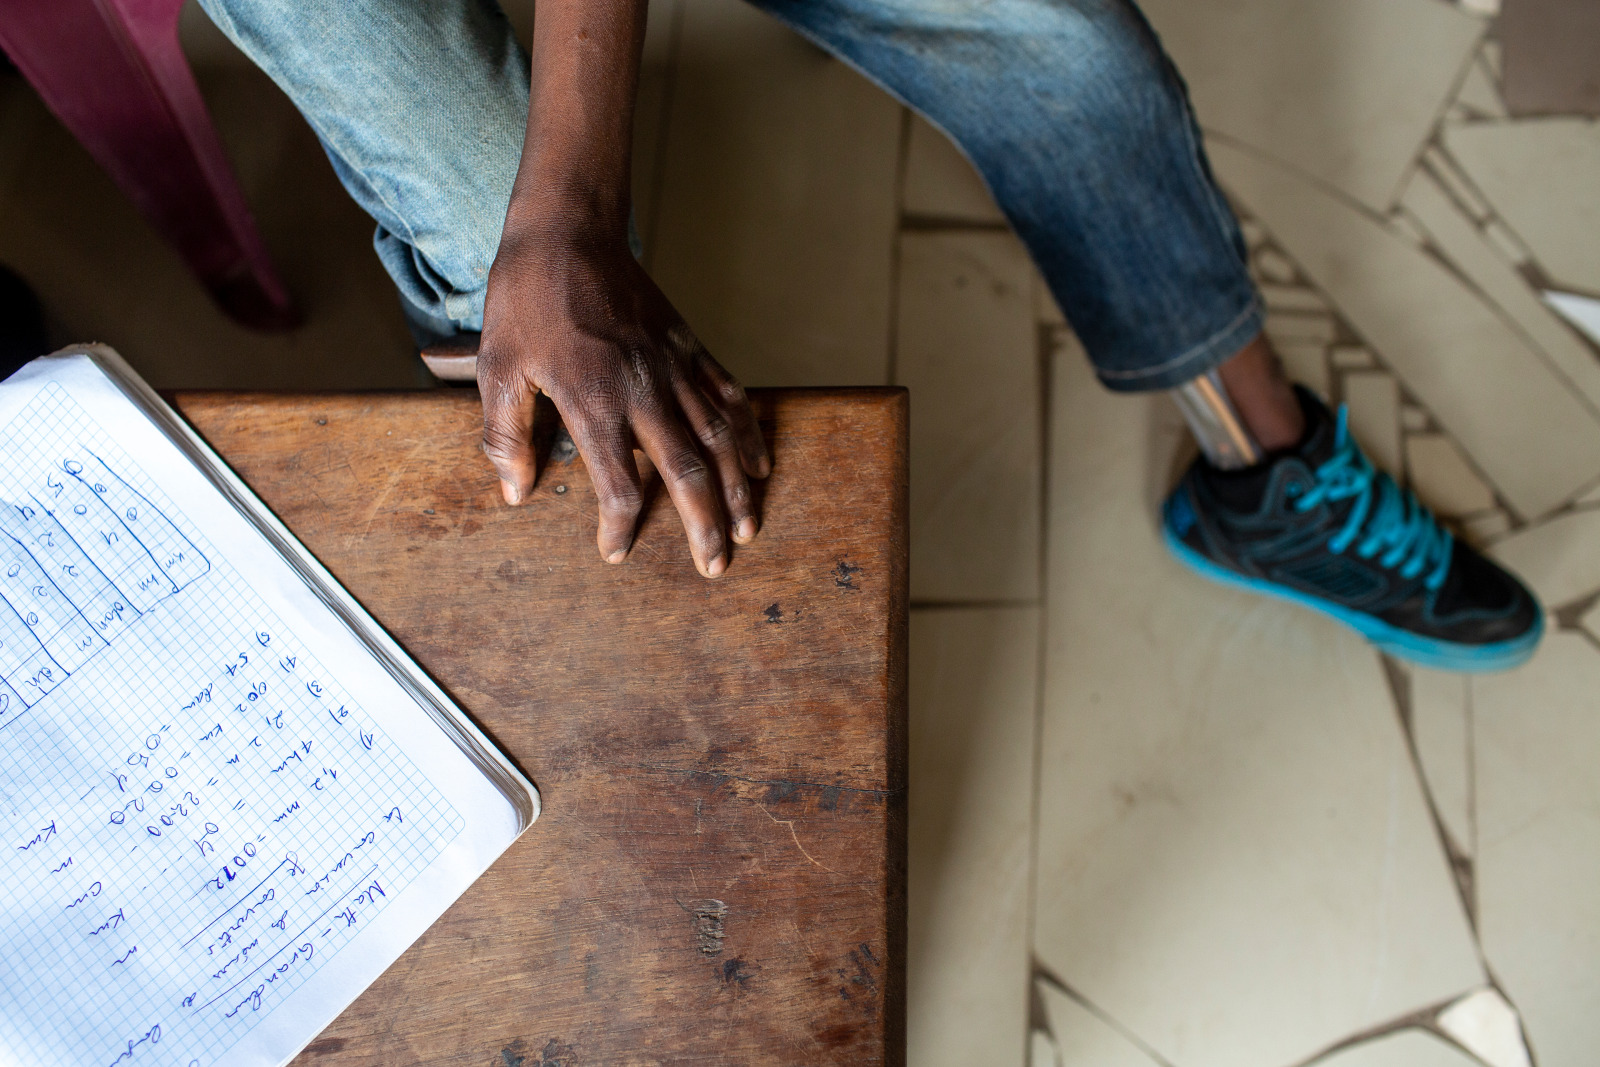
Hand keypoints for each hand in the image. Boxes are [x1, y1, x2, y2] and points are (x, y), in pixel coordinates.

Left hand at [477, 233, 770, 576]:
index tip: (615, 551)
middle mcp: (642, 389)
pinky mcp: (687, 345)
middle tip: (714, 565)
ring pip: (719, 438)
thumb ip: (506, 436)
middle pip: (688, 472)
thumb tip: (515, 493)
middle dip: (704, 525)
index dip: (621, 527)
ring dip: (738, 488)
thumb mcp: (497, 370)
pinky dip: (748, 432)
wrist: (566, 233)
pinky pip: (728, 394)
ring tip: (748, 528)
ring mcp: (672, 366)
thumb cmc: (525, 302)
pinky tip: (758, 463)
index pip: (619, 484)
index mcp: (593, 401)